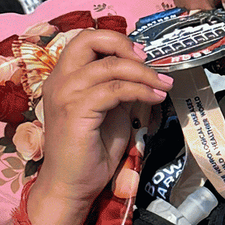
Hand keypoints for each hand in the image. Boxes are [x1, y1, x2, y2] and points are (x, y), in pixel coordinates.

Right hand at [32, 29, 168, 224]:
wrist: (72, 185)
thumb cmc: (90, 151)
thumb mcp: (110, 111)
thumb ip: (119, 88)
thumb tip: (145, 72)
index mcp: (64, 77)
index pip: (86, 40)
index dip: (116, 40)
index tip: (142, 55)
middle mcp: (60, 79)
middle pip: (89, 39)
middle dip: (123, 43)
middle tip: (149, 59)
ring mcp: (66, 93)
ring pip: (110, 66)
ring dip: (143, 73)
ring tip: (164, 84)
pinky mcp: (77, 110)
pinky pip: (115, 89)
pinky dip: (140, 89)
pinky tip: (155, 97)